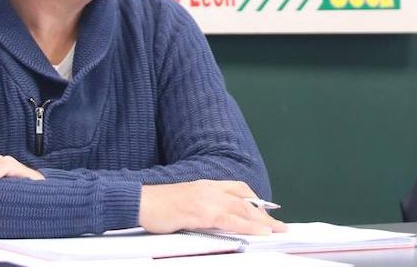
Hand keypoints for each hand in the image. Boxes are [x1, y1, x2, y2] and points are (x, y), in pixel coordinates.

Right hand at [140, 180, 287, 234]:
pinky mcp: (201, 211)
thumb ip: (201, 209)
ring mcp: (206, 199)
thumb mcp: (183, 205)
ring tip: (277, 230)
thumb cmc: (156, 207)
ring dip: (262, 220)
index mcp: (205, 185)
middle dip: (264, 213)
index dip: (254, 200)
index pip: (238, 189)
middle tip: (279, 225)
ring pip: (242, 209)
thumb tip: (214, 222)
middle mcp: (209, 188)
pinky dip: (249, 226)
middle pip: (245, 199)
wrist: (138, 202)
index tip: (266, 210)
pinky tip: (260, 232)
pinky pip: (231, 219)